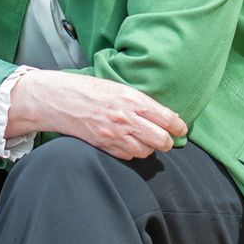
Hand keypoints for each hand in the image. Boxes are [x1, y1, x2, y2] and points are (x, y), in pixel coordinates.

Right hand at [7, 70, 187, 160]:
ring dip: (150, 148)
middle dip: (168, 142)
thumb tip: (163, 115)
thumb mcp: (120, 88)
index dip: (178, 127)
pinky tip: (131, 144)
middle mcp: (127, 119)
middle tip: (168, 140)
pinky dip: (133, 152)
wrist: (62, 99)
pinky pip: (128, 155)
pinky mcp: (105, 146)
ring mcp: (115, 135)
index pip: (166, 118)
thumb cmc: (91, 90)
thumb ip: (141, 102)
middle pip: (161, 140)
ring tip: (148, 142)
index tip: (181, 129)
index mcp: (133, 100)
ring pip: (146, 151)